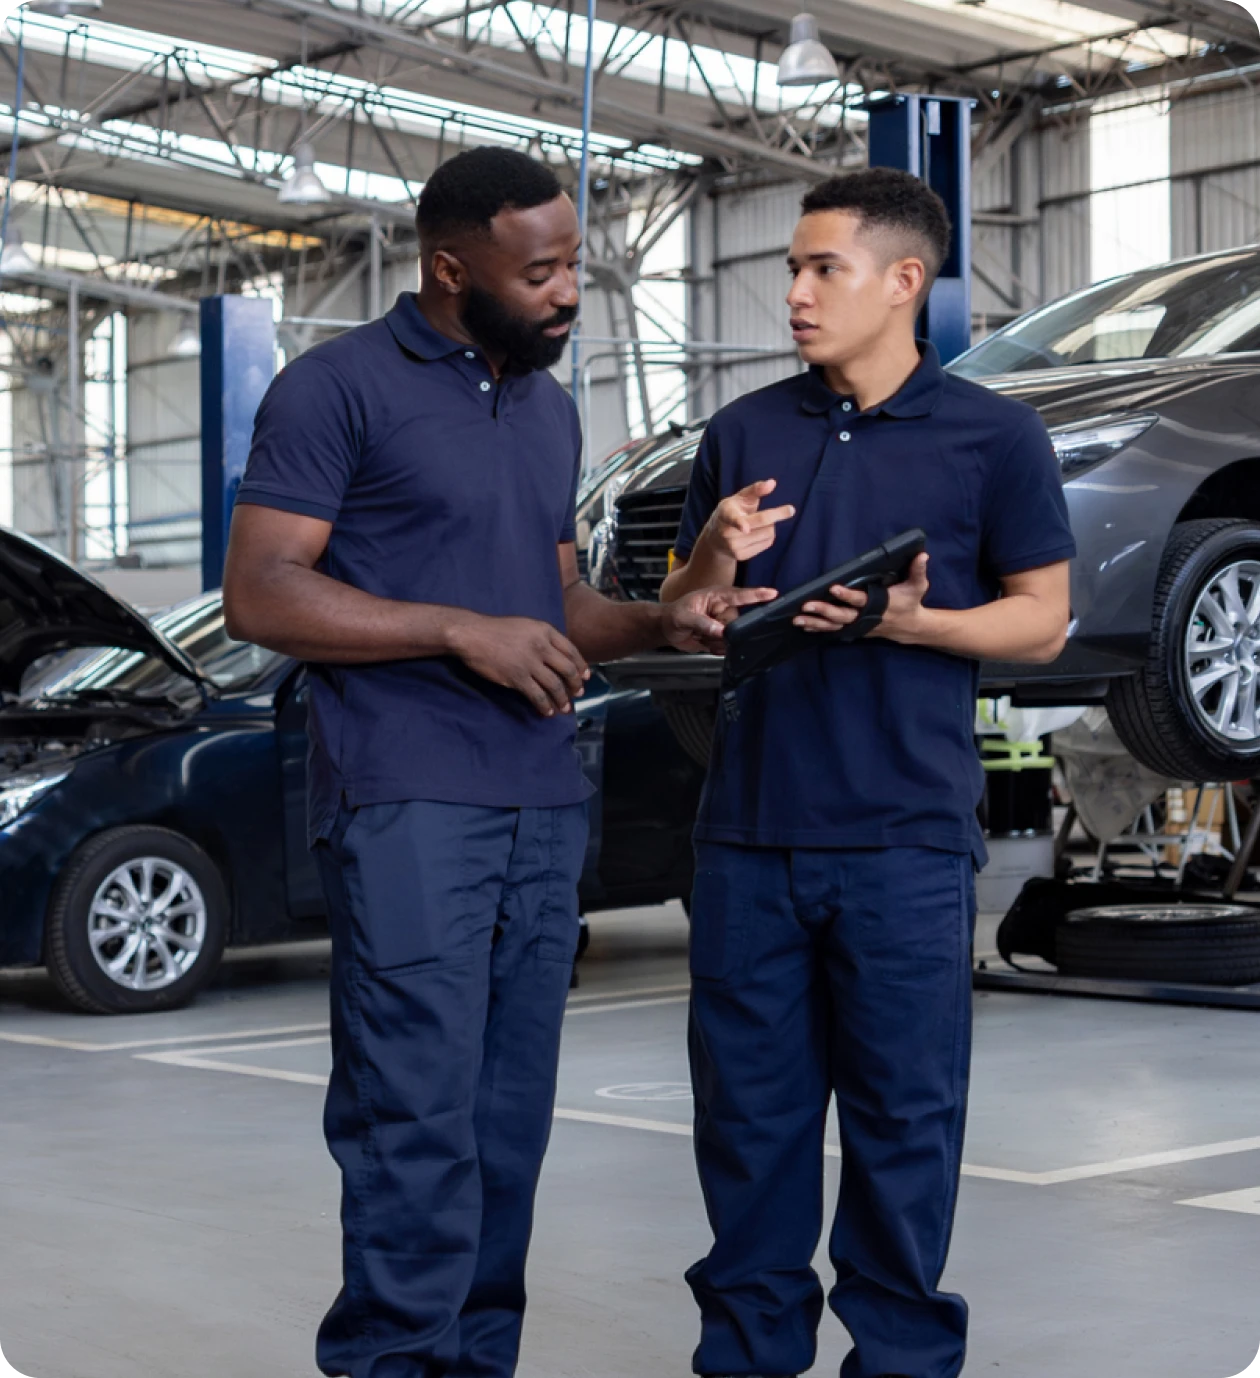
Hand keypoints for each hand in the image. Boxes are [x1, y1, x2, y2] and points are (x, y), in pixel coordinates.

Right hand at [449, 613, 589, 716]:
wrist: (473, 635)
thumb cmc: (497, 630)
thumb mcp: (526, 626)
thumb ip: (542, 638)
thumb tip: (556, 655)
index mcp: (545, 631)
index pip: (571, 650)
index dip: (581, 666)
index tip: (586, 676)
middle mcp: (541, 646)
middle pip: (567, 670)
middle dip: (575, 685)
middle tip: (577, 694)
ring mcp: (530, 663)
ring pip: (554, 685)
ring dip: (562, 700)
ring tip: (565, 708)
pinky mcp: (517, 677)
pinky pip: (537, 695)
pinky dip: (545, 706)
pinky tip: (546, 712)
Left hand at [662, 585, 777, 654]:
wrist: (667, 629)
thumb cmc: (674, 616)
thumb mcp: (684, 617)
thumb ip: (701, 623)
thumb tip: (720, 631)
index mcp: (717, 597)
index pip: (740, 595)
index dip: (757, 595)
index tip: (773, 593)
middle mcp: (724, 609)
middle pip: (737, 623)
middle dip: (722, 632)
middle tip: (703, 632)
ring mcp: (724, 623)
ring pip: (733, 637)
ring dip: (716, 641)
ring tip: (701, 636)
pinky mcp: (722, 636)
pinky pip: (727, 646)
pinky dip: (716, 648)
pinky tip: (704, 643)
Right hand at [702, 480, 794, 562]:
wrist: (715, 538)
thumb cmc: (732, 512)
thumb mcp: (739, 498)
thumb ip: (755, 489)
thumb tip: (772, 483)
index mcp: (725, 514)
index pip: (734, 518)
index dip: (740, 523)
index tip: (745, 528)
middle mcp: (727, 532)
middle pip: (760, 523)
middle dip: (777, 515)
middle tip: (791, 510)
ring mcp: (733, 546)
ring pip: (767, 533)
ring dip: (771, 526)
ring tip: (760, 524)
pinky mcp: (741, 556)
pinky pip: (767, 543)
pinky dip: (768, 536)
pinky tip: (758, 533)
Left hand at [792, 553, 932, 641]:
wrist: (909, 626)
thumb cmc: (911, 602)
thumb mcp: (918, 586)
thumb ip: (918, 570)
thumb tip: (923, 555)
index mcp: (878, 604)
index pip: (860, 600)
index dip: (847, 595)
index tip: (833, 588)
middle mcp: (865, 617)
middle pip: (841, 615)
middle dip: (823, 611)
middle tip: (807, 605)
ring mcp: (857, 625)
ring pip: (833, 626)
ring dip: (815, 622)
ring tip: (798, 619)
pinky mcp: (853, 630)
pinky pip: (833, 631)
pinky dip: (818, 629)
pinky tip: (804, 626)